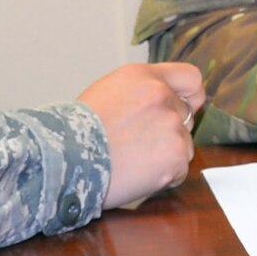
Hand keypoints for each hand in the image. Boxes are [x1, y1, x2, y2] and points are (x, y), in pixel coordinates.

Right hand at [79, 62, 205, 208]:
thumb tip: (167, 99)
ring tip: (132, 160)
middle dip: (169, 131)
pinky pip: (179, 170)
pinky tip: (137, 174)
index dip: (190, 95)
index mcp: (144, 77)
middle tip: (138, 144)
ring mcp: (172, 127)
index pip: (190, 78)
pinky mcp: (176, 157)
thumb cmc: (76, 131)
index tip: (188, 105)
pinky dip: (163, 177)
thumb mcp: (107, 92)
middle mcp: (162, 96)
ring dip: (166, 155)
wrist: (65, 160)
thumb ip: (141, 91)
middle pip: (186, 116)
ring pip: (184, 145)